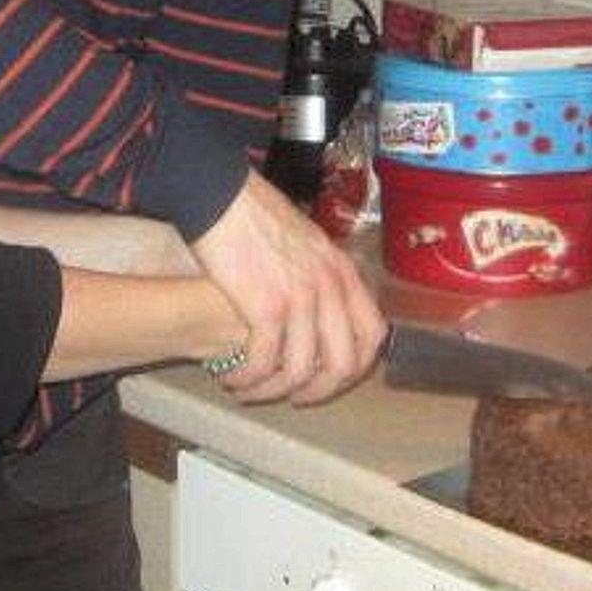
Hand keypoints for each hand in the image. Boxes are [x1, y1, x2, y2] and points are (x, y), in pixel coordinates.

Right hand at [190, 168, 385, 405]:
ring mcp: (301, 299)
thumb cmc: (254, 210)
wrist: (220, 194)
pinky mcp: (266, 307)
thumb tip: (320, 300)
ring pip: (301, 369)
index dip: (355, 364)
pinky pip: (264, 360)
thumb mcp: (306, 238)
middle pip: (343, 362)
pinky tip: (230, 376)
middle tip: (293, 396)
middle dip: (318, 390)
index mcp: (341, 270)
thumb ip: (320, 271)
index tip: (331, 374)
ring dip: (275, 388)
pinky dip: (247, 377)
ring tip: (250, 390)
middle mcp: (329, 288)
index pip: (372, 334)